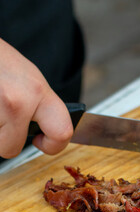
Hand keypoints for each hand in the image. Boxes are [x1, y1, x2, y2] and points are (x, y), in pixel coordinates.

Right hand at [0, 38, 72, 157]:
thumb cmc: (2, 63)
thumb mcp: (32, 81)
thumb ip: (42, 106)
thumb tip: (50, 130)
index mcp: (39, 92)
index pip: (61, 132)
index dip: (53, 145)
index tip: (42, 140)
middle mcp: (18, 101)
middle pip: (11, 148)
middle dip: (8, 142)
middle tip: (7, 126)